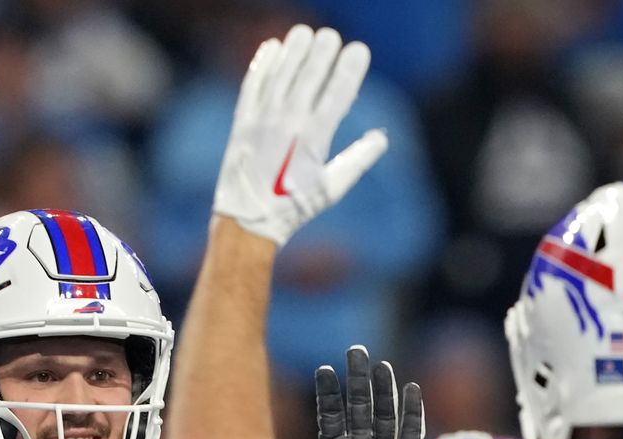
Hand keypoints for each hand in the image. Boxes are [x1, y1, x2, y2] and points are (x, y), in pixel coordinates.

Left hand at [213, 24, 388, 246]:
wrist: (247, 222)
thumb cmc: (294, 208)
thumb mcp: (331, 190)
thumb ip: (357, 161)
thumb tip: (381, 138)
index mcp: (313, 142)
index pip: (336, 96)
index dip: (349, 71)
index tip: (359, 50)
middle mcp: (287, 127)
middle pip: (307, 80)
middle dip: (321, 54)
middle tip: (332, 35)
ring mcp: (261, 123)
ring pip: (280, 78)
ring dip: (292, 52)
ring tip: (304, 32)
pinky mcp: (242, 124)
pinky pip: (252, 86)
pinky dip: (261, 65)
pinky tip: (271, 48)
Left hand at [315, 345, 422, 438]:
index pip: (333, 419)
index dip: (329, 395)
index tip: (324, 370)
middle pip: (361, 409)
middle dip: (359, 380)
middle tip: (356, 350)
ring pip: (385, 417)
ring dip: (383, 390)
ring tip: (379, 364)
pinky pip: (411, 436)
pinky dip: (412, 414)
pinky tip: (410, 389)